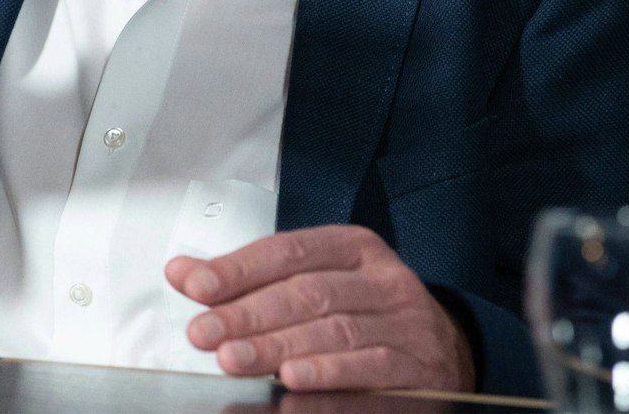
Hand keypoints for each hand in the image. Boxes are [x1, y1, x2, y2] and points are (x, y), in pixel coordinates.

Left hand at [165, 225, 475, 392]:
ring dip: (277, 347)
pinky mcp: (419, 364)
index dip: (238, 269)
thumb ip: (251, 279)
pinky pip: (369, 368)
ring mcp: (404, 321)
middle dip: (247, 314)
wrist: (445, 352)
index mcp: (353, 248)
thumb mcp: (316, 282)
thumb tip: (184, 272)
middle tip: (203, 333)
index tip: (195, 286)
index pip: (287, 251)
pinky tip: (293, 381)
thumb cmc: (367, 313)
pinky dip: (328, 375)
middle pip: (306, 292)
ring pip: (333, 330)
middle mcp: (382, 278)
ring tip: (233, 359)